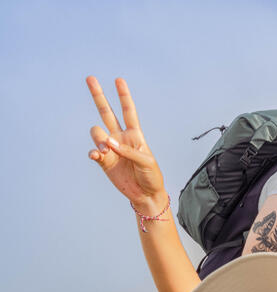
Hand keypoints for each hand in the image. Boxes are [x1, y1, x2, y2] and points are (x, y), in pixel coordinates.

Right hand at [85, 76, 166, 214]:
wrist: (146, 195)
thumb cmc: (151, 176)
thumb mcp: (146, 161)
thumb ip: (128, 150)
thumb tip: (108, 143)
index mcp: (135, 135)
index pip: (128, 111)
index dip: (124, 96)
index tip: (119, 80)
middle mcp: (120, 138)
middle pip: (107, 113)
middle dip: (99, 96)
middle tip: (90, 78)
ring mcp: (111, 149)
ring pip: (97, 132)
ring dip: (99, 138)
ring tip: (108, 150)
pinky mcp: (104, 161)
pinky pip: (94, 151)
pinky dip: (94, 152)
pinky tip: (98, 155)